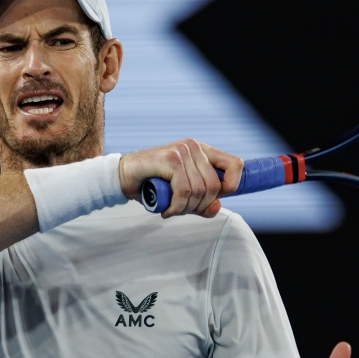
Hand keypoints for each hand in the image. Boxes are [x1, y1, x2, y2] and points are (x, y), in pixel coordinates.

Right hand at [119, 139, 243, 217]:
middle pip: (215, 186)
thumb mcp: (182, 196)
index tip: (214, 200)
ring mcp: (182, 150)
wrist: (122, 177)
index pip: (236, 165)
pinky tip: (167, 210)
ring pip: (199, 190)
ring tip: (172, 209)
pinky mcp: (170, 159)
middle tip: (182, 210)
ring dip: (185, 208)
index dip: (232, 186)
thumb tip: (216, 207)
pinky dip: (176, 207)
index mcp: (202, 151)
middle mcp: (194, 147)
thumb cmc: (152, 184)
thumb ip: (201, 203)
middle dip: (200, 206)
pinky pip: (184, 191)